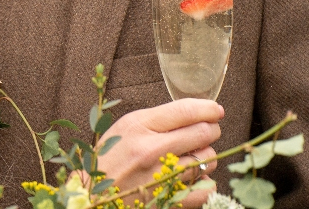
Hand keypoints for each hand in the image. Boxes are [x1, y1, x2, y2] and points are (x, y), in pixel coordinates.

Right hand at [97, 98, 223, 203]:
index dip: (207, 108)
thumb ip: (156, 120)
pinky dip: (204, 182)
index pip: (186, 111)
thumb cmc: (109, 159)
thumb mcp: (124, 129)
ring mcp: (162, 176)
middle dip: (211, 129)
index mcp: (139, 126)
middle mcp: (151, 149)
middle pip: (203, 132)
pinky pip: (206, 187)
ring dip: (206, 156)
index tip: (215, 110)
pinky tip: (192, 178)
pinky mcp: (169, 198)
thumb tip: (194, 114)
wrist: (92, 196)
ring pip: (208, 159)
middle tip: (207, 131)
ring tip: (191, 156)